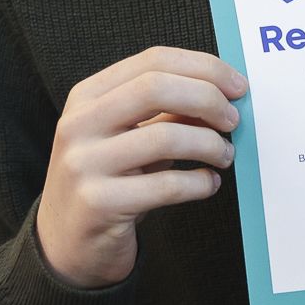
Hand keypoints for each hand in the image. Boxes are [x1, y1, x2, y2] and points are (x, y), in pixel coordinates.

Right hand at [35, 47, 247, 289]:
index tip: (237, 86)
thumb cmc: (110, 181)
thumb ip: (168, 110)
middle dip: (208, 99)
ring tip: (224, 156)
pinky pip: (167, 185)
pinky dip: (200, 183)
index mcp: (87, 96)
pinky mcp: (99, 203)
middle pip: (156, 88)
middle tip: (233, 120)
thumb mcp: (130, 136)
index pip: (153, 60)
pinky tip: (209, 184)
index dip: (204, 68)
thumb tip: (224, 92)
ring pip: (165, 137)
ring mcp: (84, 164)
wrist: (68, 243)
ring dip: (210, 145)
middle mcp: (79, 124)